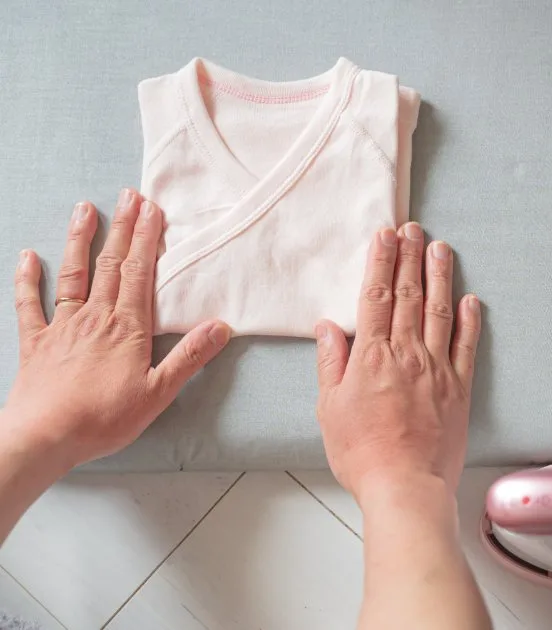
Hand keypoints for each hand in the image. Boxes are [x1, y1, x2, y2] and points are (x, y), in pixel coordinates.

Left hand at [3, 189, 230, 468]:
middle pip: (110, 264)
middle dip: (121, 228)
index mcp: (126, 328)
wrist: (43, 437)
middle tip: (129, 195)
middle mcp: (94, 318)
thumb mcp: (158, 392)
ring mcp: (62, 327)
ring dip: (79, 240)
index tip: (152, 209)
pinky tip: (27, 256)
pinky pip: (29, 305)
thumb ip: (189, 356)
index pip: (140, 273)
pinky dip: (27, 279)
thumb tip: (221, 326)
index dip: (146, 239)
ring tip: (84, 209)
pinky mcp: (35, 343)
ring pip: (72, 275)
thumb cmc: (104, 418)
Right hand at [315, 222, 481, 500]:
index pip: (376, 298)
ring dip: (439, 276)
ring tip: (440, 248)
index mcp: (372, 357)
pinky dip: (469, 320)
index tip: (384, 236)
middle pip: (409, 296)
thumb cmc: (362, 453)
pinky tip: (471, 300)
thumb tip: (329, 327)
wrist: (406, 486)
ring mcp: (437, 369)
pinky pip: (466, 346)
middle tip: (413, 229)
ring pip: (440, 312)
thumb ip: (331, 363)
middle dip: (410, 257)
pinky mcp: (459, 388)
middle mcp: (407, 355)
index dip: (380, 263)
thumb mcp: (330, 409)